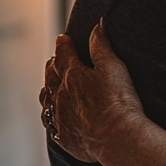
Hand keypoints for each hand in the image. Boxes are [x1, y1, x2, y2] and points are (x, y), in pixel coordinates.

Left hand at [38, 22, 144, 162]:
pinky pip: (51, 124)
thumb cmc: (118, 102)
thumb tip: (96, 27)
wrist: (116, 137)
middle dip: (53, 66)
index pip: (64, 54)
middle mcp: (61, 95)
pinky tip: (53, 116)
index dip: (63, 45)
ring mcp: (60, 117)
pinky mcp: (64, 137)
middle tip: (54, 60)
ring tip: (50, 86)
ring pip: (47, 100)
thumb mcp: (113, 67)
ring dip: (48, 90)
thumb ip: (102, 46)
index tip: (62, 39)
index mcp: (73, 75)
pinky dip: (50, 115)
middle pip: (51, 76)